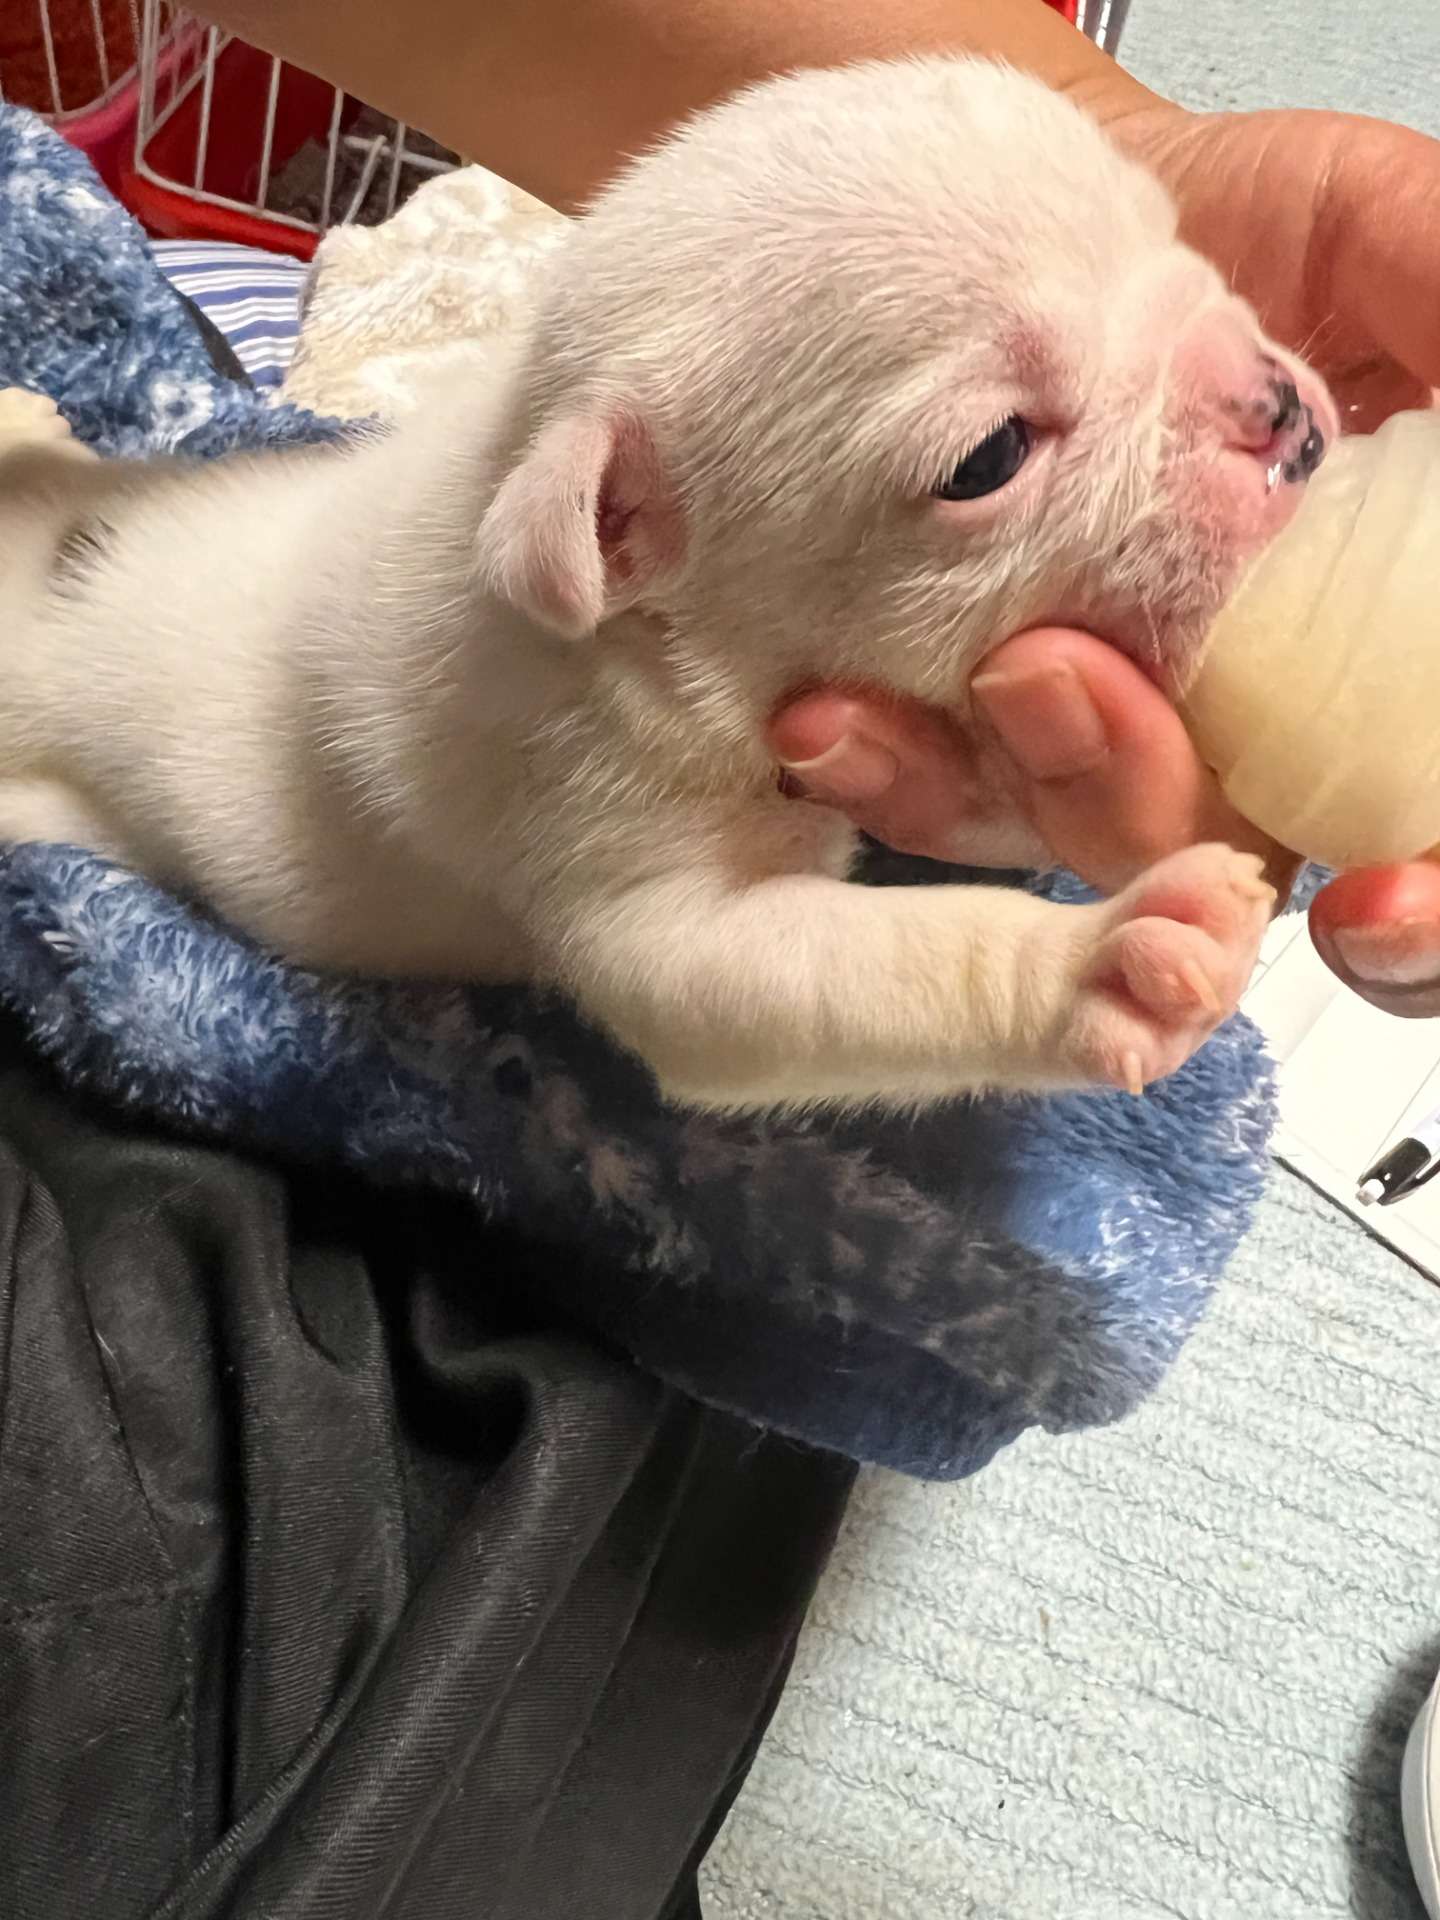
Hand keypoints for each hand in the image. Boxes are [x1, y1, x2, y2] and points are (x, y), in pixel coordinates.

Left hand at [770, 101, 1439, 1015]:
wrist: (1068, 223)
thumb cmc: (1257, 224)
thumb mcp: (1379, 236)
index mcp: (1389, 654)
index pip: (1416, 829)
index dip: (1424, 902)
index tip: (1379, 904)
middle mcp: (1264, 714)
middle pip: (1228, 851)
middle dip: (1144, 802)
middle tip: (1054, 677)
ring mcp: (1125, 726)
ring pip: (1074, 836)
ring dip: (1004, 783)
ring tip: (952, 675)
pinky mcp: (996, 722)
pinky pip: (947, 795)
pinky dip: (890, 771)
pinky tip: (826, 722)